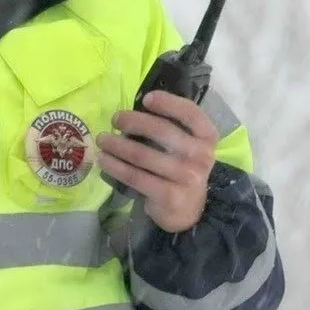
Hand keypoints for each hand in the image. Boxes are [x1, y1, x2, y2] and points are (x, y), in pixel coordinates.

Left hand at [96, 91, 219, 232]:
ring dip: (117, 145)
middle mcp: (201, 156)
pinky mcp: (168, 195)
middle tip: (115, 119)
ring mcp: (185, 177)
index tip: (146, 99)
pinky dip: (115, 167)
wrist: (189, 211)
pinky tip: (103, 160)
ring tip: (102, 140)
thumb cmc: (182, 170)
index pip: (191, 113)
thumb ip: (172, 129)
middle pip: (161, 131)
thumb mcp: (188, 148)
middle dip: (133, 122)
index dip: (168, 103)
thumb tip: (134, 111)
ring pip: (142, 155)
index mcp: (207, 138)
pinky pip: (135, 176)